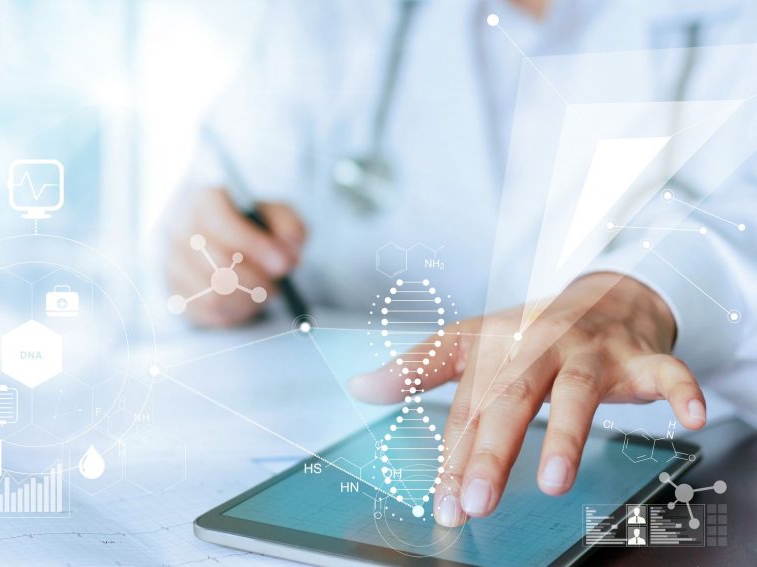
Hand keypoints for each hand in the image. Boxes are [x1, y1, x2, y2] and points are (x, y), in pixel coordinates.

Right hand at [165, 187, 305, 326]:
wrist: (230, 245)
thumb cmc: (256, 228)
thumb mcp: (279, 217)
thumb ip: (289, 227)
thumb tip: (287, 248)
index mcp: (203, 199)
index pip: (220, 222)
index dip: (253, 246)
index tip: (284, 263)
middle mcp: (179, 229)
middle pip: (217, 264)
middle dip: (257, 280)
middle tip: (279, 285)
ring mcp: (173, 263)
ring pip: (214, 294)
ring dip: (248, 299)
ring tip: (263, 291)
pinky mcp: (176, 293)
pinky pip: (209, 313)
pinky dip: (236, 312)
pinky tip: (246, 300)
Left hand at [348, 273, 705, 525]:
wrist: (602, 293)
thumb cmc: (529, 332)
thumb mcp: (469, 344)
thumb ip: (417, 368)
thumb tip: (360, 387)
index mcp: (495, 347)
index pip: (467, 407)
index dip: (452, 455)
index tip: (439, 503)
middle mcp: (538, 345)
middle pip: (510, 399)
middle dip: (491, 452)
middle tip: (473, 502)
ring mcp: (590, 350)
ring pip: (578, 390)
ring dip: (566, 433)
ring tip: (551, 481)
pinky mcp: (639, 355)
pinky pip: (665, 372)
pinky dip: (679, 390)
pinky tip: (689, 418)